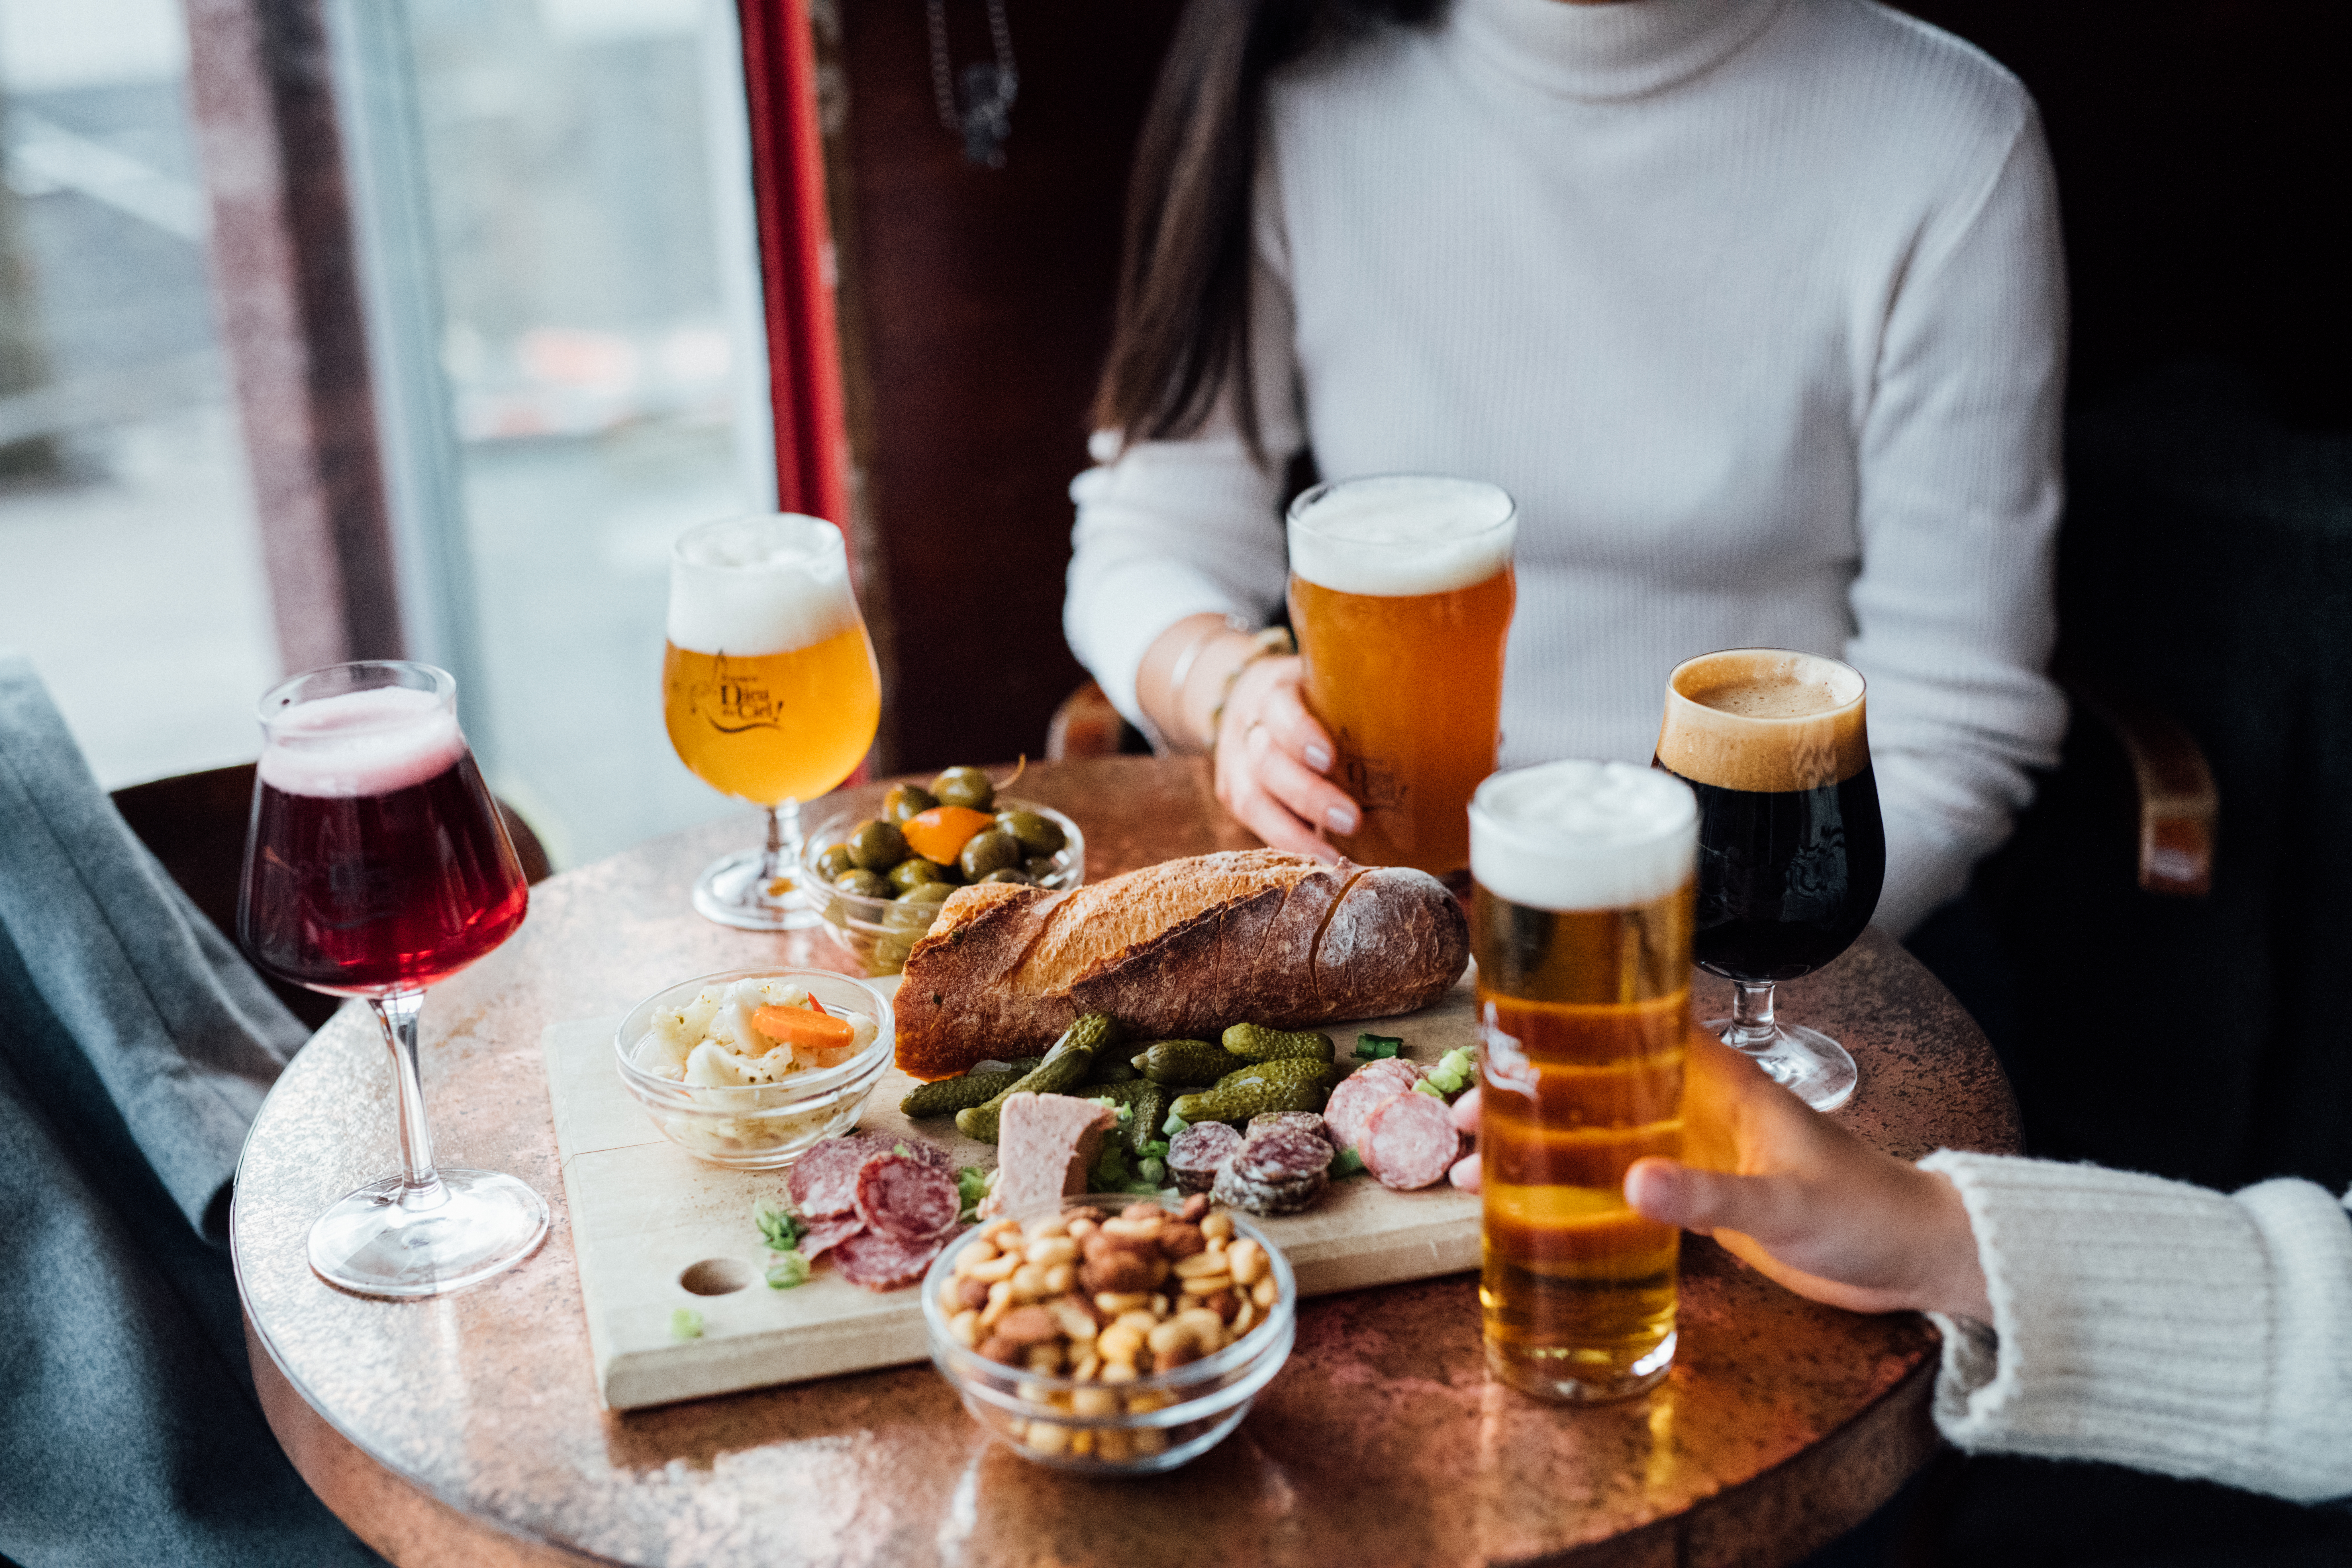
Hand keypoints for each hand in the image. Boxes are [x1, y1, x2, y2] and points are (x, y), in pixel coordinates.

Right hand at [1209, 653, 1359, 861]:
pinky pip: (1255, 824)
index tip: (1330, 758)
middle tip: (1352, 820)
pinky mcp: (1232, 796)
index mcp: (1272, 693)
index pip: (1279, 709)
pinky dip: (1286, 845)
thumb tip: (1423, 726)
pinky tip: (1317, 863)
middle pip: (1267, 763)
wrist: (1247, 702)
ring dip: (1295, 833)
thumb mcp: (1322, 686)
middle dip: (1309, 795)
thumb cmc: (1306, 698)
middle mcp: (1247, 729)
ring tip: (1333, 858)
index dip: (1300, 734)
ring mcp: (1234, 766)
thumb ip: (1354, 704)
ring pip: (1253, 800)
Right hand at [1447, 1032, 1990, 1320]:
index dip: (1567, 1015)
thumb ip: (1710, 1194)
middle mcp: (1699, 1105)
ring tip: (1467, 1165)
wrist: (1909, 1258)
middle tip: (1457, 1115)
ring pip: (1598, 1130)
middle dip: (1526, 1091)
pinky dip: (1571, 1186)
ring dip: (1537, 1142)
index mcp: (1722, 1080)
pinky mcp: (1698, 1194)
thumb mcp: (1785, 1203)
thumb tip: (1631, 1184)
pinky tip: (1524, 1204)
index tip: (1498, 1025)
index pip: (1636, 1022)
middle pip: (1596, 1080)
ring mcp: (1695, 1149)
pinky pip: (1618, 1179)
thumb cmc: (1864, 1212)